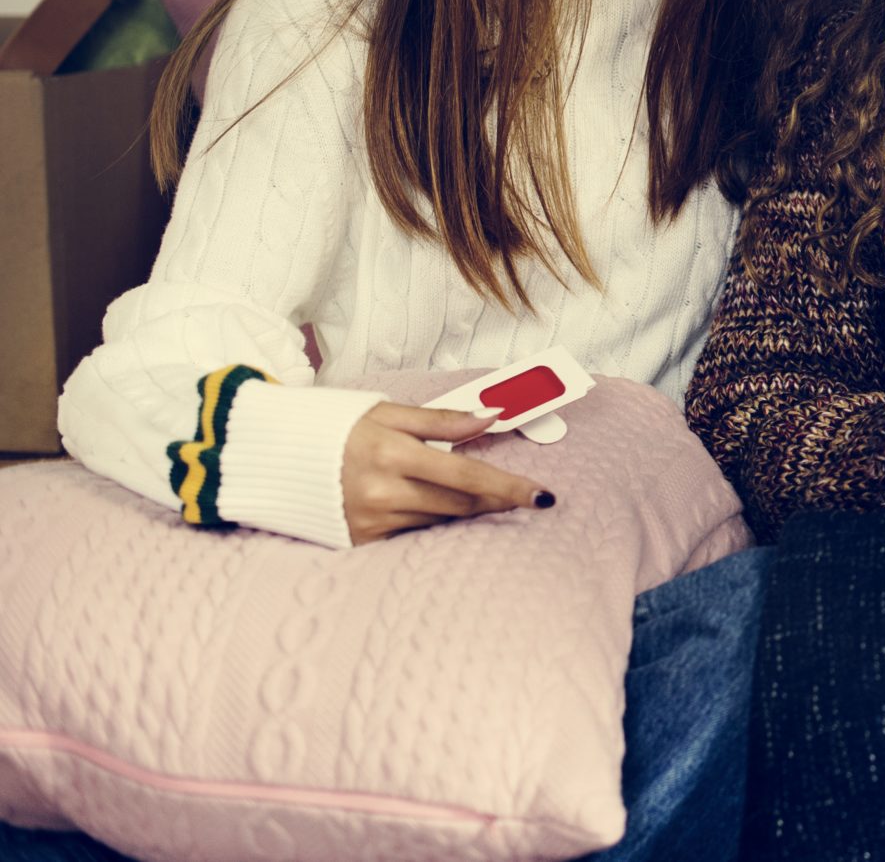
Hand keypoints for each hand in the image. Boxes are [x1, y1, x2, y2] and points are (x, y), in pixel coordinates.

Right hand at [341, 402, 552, 544]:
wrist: (272, 456)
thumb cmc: (335, 427)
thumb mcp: (387, 413)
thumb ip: (443, 420)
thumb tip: (491, 417)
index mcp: (392, 453)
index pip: (467, 476)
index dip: (509, 488)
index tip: (542, 496)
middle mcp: (381, 492)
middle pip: (460, 506)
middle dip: (496, 501)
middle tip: (523, 496)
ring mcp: (369, 520)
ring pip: (439, 522)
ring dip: (461, 510)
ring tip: (466, 493)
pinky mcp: (359, 541)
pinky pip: (412, 534)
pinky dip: (428, 520)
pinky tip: (425, 504)